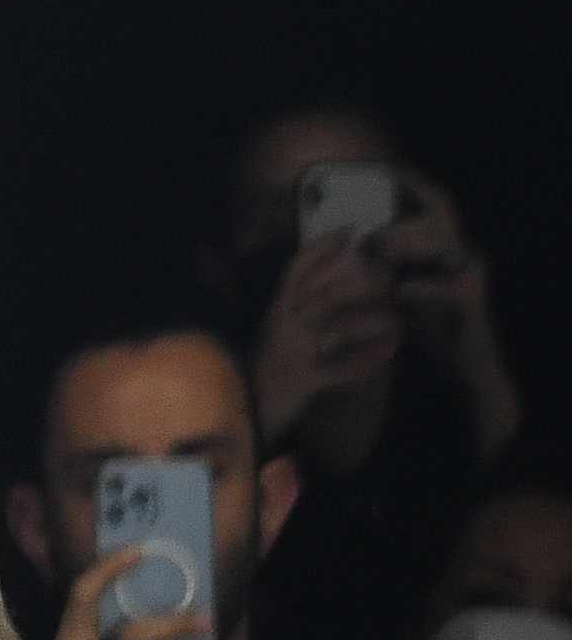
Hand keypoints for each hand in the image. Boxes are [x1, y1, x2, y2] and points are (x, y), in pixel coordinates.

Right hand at [249, 229, 402, 443]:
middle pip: (324, 293)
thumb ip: (292, 313)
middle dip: (359, 283)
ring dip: (370, 323)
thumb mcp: (272, 335)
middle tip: (388, 275)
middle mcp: (284, 325)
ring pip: (336, 328)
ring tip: (397, 321)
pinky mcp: (304, 379)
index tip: (350, 230)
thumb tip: (321, 290)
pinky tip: (386, 357)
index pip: (297, 270)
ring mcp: (294, 352)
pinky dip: (364, 364)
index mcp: (276, 311)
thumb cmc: (259, 370)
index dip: (322, 248)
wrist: (242, 409)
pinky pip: (340, 369)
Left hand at [370, 167, 495, 370]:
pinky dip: (424, 288)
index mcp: (445, 245)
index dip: (412, 182)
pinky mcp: (472, 304)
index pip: (432, 202)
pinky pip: (450, 290)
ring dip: (408, 243)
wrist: (464, 364)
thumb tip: (351, 239)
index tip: (383, 168)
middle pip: (441, 214)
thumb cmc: (430, 322)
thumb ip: (383, 263)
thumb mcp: (400, 287)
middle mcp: (462, 253)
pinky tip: (403, 290)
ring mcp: (470, 276)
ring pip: (445, 244)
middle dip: (406, 209)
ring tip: (377, 248)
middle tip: (372, 219)